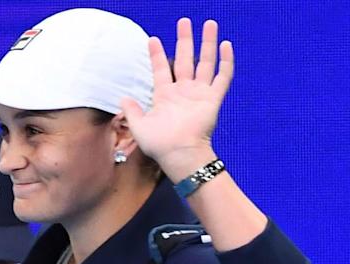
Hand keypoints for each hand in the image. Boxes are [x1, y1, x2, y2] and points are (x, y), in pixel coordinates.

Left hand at [121, 18, 233, 179]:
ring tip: (209, 24)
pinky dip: (225, 62)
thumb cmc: (159, 145)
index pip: (160, 69)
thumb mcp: (139, 127)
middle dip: (184, 40)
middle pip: (184, 59)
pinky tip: (226, 45)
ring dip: (207, 43)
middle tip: (184, 22)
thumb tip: (123, 98)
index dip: (156, 55)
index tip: (152, 39)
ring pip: (205, 63)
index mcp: (165, 96)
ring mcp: (199, 94)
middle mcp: (183, 91)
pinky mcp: (213, 99)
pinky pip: (222, 77)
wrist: (179, 154)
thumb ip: (131, 111)